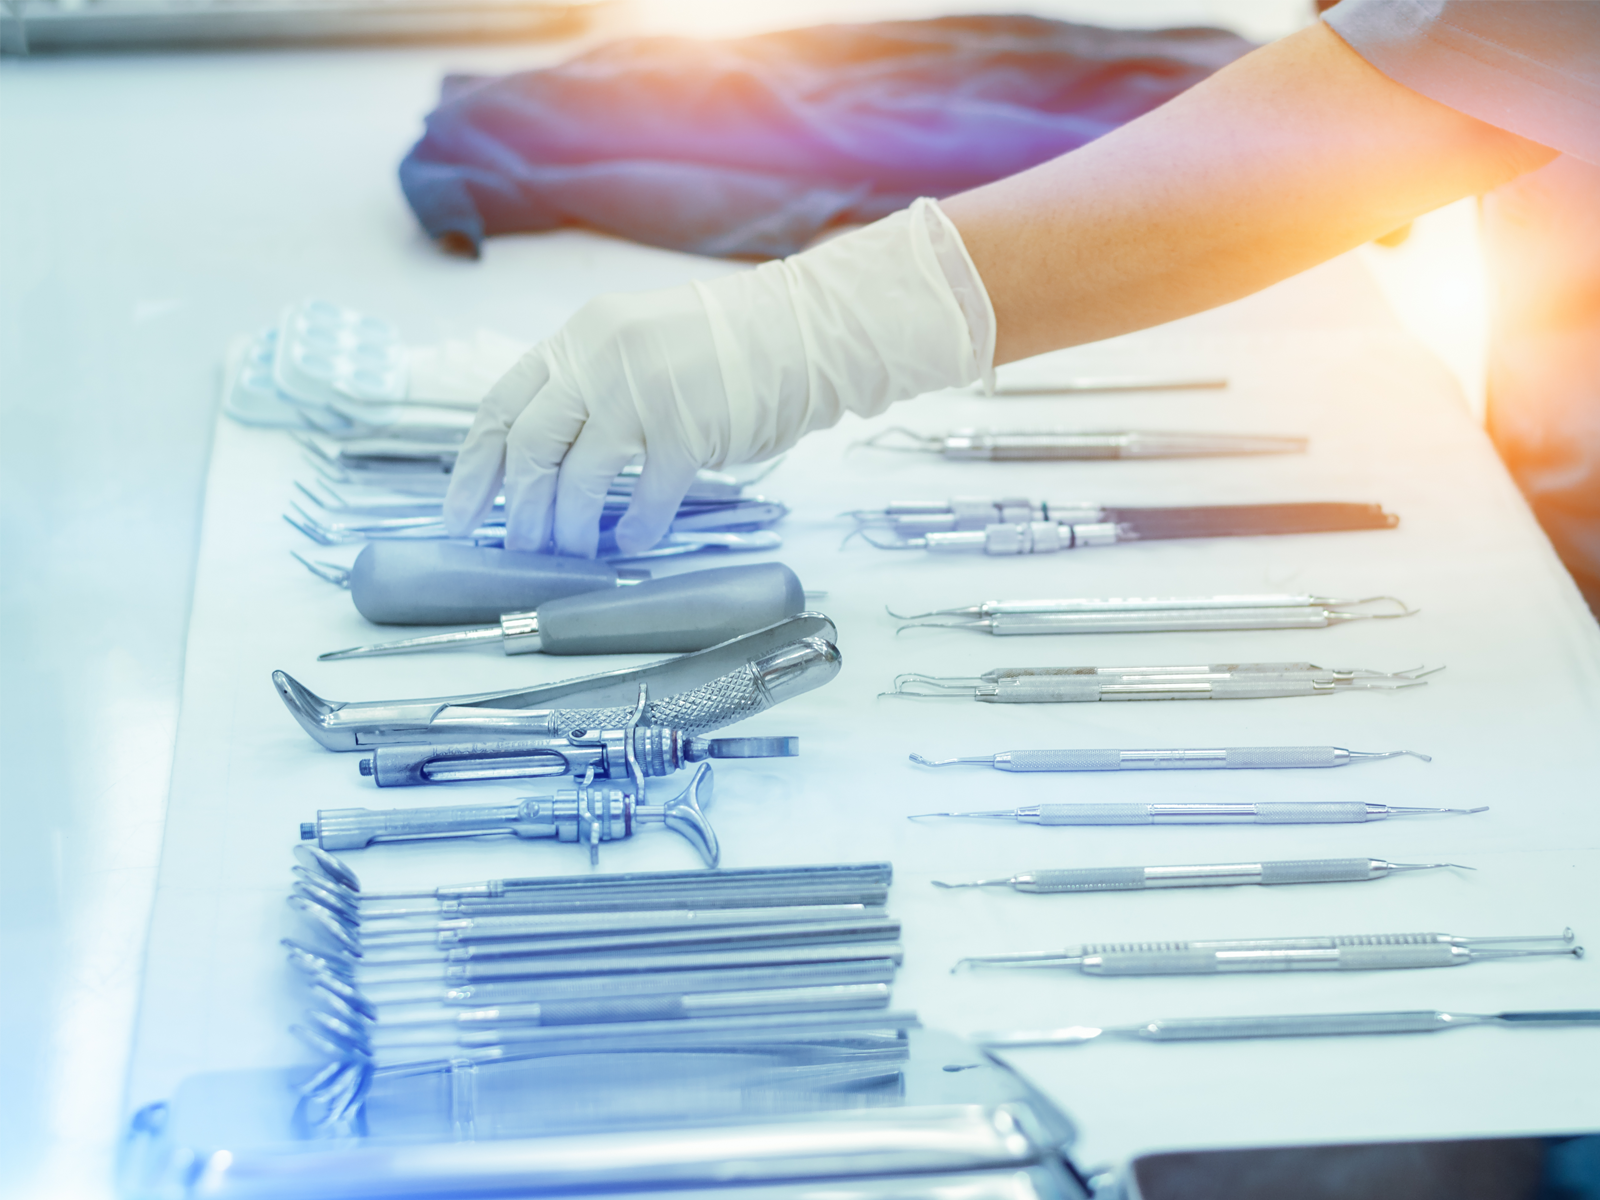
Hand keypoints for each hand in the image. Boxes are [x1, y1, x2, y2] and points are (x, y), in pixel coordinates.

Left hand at [443, 198, 994, 555]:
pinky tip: (630, 542)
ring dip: (569, 528)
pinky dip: (632, 527)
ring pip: (579, 478)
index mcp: (578, 340)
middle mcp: (600, 360)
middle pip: (532, 447)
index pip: (503, 406)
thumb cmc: (717, 351)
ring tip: (571, 554)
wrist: (798, 334)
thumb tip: (542, 463)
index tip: (460, 513)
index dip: (474, 467)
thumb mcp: (632, 345)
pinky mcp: (688, 430)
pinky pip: (645, 497)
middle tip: (518, 547)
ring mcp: (643, 394)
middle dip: (519, 509)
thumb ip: (585, 388)